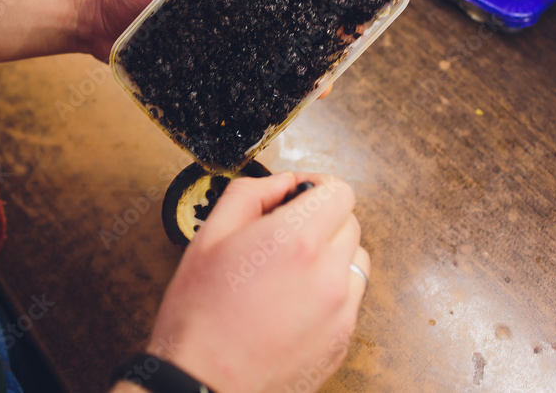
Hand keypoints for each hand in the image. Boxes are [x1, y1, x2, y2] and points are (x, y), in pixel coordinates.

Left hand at [86, 0, 335, 98]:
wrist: (97, 22)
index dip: (316, 8)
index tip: (342, 21)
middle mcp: (235, 19)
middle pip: (283, 37)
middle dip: (311, 55)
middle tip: (328, 73)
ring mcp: (221, 48)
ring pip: (263, 66)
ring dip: (287, 82)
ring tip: (308, 97)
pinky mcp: (203, 72)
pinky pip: (232, 87)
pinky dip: (251, 99)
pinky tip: (268, 112)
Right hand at [143, 173, 368, 392]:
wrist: (203, 383)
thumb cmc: (200, 315)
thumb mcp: (210, 236)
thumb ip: (250, 194)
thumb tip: (281, 182)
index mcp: (297, 240)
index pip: (340, 192)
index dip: (316, 187)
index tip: (297, 196)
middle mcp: (328, 273)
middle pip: (350, 223)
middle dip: (321, 219)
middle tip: (284, 233)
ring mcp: (340, 310)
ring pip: (355, 260)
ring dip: (331, 254)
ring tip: (290, 269)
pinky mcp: (341, 340)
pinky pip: (350, 298)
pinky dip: (330, 291)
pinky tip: (292, 301)